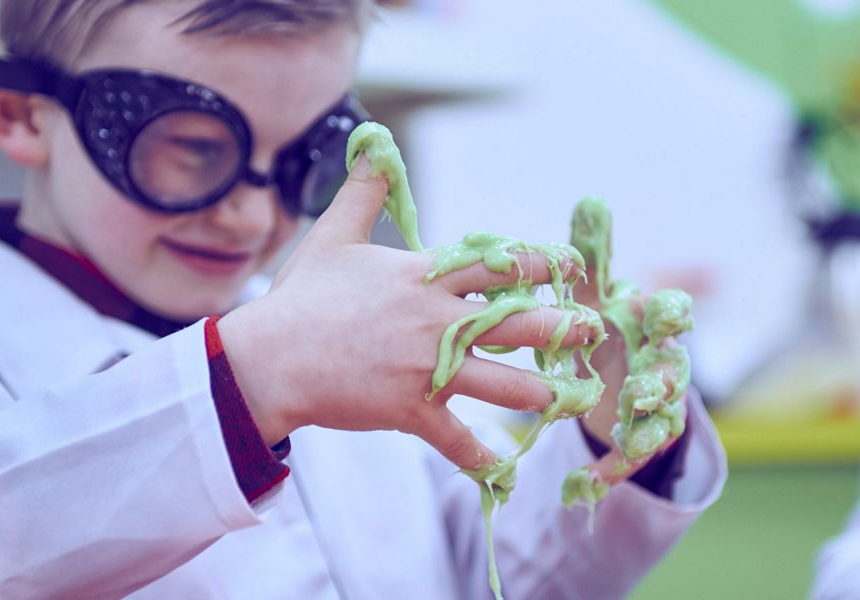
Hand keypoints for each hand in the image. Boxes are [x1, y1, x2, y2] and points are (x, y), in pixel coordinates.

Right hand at [218, 159, 592, 469]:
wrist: (269, 359)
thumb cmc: (302, 297)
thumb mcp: (333, 234)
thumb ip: (364, 191)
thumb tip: (375, 145)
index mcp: (426, 278)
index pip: (500, 264)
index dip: (542, 263)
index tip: (569, 265)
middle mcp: (437, 322)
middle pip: (518, 323)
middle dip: (562, 327)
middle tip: (590, 329)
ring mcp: (427, 370)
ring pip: (502, 384)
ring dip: (540, 391)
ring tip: (566, 394)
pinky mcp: (411, 410)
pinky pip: (455, 438)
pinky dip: (478, 455)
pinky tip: (500, 466)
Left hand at [572, 271, 683, 483]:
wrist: (610, 376)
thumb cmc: (604, 325)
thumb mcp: (593, 292)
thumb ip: (593, 254)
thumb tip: (590, 201)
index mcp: (652, 324)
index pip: (674, 314)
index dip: (674, 315)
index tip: (667, 314)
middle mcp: (662, 364)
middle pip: (673, 373)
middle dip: (663, 381)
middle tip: (644, 389)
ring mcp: (655, 406)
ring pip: (661, 421)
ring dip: (645, 429)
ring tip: (629, 435)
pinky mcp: (638, 440)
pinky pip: (630, 459)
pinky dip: (611, 471)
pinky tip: (586, 485)